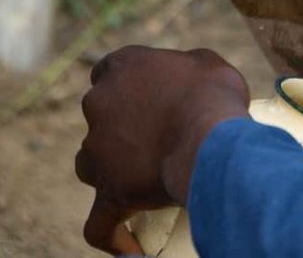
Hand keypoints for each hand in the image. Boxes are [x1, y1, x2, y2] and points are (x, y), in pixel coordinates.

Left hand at [75, 46, 250, 254]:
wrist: (209, 138)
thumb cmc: (213, 95)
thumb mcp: (208, 64)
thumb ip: (188, 66)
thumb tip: (192, 79)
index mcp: (122, 67)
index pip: (108, 70)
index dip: (124, 85)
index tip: (144, 96)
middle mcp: (100, 103)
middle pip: (99, 116)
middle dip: (119, 127)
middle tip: (155, 140)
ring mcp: (97, 149)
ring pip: (89, 163)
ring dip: (106, 170)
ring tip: (137, 183)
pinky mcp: (108, 189)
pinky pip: (99, 222)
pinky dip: (111, 234)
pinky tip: (127, 247)